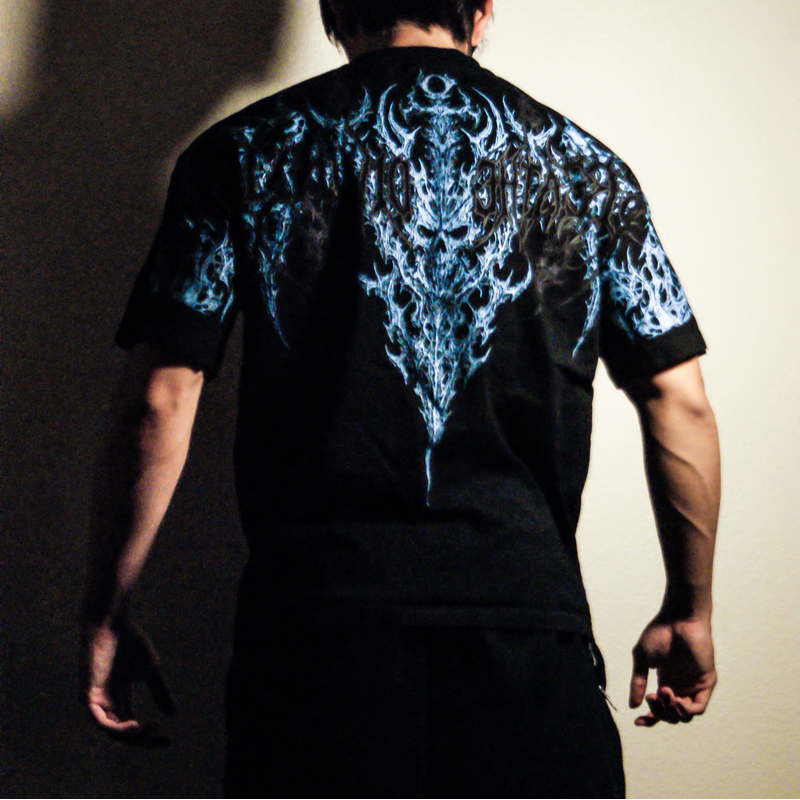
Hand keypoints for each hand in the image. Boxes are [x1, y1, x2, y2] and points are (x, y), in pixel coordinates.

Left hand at [80, 615, 175, 745]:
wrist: (111, 623)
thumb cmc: (129, 643)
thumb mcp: (150, 670)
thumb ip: (159, 691)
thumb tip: (172, 714)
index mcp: (119, 697)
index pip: (132, 726)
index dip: (149, 736)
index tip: (169, 739)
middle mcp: (106, 703)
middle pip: (122, 732)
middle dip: (142, 739)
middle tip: (161, 736)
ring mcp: (95, 700)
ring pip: (110, 730)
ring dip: (129, 734)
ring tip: (146, 729)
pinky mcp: (86, 695)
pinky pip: (98, 720)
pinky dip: (114, 726)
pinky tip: (132, 725)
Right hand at [629, 615, 715, 726]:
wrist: (678, 618)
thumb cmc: (659, 633)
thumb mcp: (642, 659)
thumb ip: (638, 682)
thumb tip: (633, 705)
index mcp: (665, 680)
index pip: (659, 708)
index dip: (650, 718)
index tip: (637, 722)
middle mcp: (680, 686)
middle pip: (670, 715)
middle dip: (659, 711)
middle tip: (652, 696)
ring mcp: (693, 685)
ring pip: (684, 715)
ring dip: (672, 710)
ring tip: (664, 692)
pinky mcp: (706, 683)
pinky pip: (698, 708)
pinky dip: (685, 709)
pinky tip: (676, 699)